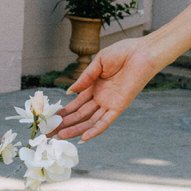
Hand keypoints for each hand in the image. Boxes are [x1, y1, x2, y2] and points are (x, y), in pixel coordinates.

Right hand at [48, 36, 165, 141]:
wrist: (141, 52)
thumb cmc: (123, 52)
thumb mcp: (99, 62)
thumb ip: (85, 78)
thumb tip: (69, 92)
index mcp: (94, 86)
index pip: (76, 103)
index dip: (63, 112)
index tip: (50, 119)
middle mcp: (100, 98)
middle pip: (80, 114)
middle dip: (64, 124)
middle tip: (48, 133)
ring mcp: (109, 103)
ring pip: (89, 120)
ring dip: (75, 129)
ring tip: (59, 136)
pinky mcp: (119, 106)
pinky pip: (105, 121)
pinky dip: (95, 130)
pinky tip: (83, 138)